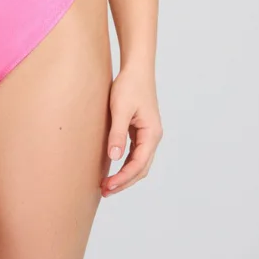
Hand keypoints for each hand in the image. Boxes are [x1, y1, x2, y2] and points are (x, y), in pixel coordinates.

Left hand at [101, 63, 162, 196]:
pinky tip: (113, 167)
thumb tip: (114, 158)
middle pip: (141, 168)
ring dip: (125, 175)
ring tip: (107, 185)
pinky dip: (125, 163)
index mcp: (151, 134)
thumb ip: (118, 133)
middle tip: (105, 191)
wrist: (136, 68)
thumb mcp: (120, 109)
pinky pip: (135, 153)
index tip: (108, 186)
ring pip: (138, 162)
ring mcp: (148, 134)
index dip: (123, 178)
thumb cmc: (129, 85)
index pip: (138, 164)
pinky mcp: (141, 129)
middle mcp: (153, 136)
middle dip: (124, 181)